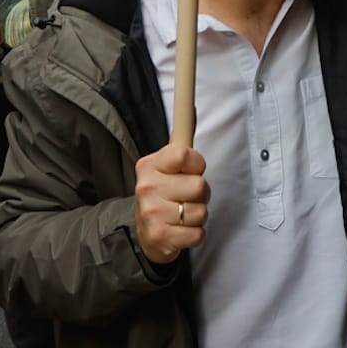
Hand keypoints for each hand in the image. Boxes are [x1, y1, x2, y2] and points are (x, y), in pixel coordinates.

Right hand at [133, 142, 207, 264]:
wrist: (145, 233)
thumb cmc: (162, 195)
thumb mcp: (166, 166)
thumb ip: (180, 141)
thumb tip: (190, 110)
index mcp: (149, 165)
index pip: (184, 154)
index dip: (196, 163)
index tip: (191, 170)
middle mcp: (147, 187)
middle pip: (200, 186)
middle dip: (201, 195)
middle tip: (187, 197)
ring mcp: (151, 213)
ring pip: (201, 212)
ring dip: (198, 216)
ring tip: (183, 215)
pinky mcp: (159, 237)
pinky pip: (198, 234)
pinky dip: (195, 234)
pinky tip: (181, 230)